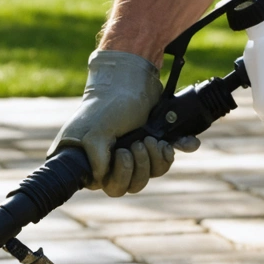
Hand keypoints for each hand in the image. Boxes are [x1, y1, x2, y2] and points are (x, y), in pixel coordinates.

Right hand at [49, 49, 200, 197]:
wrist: (131, 78)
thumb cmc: (108, 104)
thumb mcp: (96, 132)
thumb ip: (95, 157)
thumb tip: (101, 179)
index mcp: (92, 160)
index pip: (106, 184)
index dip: (118, 176)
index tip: (121, 154)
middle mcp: (112, 160)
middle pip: (130, 185)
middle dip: (139, 168)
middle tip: (138, 144)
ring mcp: (133, 153)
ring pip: (148, 175)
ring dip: (153, 160)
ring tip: (150, 138)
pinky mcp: (151, 146)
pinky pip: (164, 161)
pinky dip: (170, 153)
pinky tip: (171, 144)